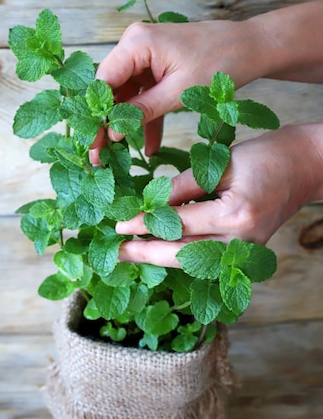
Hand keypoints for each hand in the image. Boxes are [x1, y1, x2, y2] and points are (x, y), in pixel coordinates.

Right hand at [90, 18, 265, 162]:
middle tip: (97, 154)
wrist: (250, 48)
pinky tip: (149, 146)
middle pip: (110, 88)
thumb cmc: (220, 63)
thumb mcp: (179, 93)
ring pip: (125, 95)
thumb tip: (112, 132)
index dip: (95, 114)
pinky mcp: (156, 65)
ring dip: (125, 124)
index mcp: (136, 43)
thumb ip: (142, 112)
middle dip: (106, 123)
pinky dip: (146, 118)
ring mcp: (145, 54)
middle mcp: (135, 44)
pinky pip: (143, 94)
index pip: (103, 81)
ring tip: (116, 155)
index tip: (91, 142)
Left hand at [115, 124, 322, 266]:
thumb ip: (185, 186)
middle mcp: (240, 242)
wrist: (307, 167)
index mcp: (235, 215)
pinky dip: (180, 254)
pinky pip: (206, 258)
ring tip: (130, 254)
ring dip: (159, 258)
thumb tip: (149, 203)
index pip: (177, 223)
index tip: (118, 224)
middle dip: (145, 254)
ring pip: (192, 261)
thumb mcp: (223, 163)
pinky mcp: (245, 252)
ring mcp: (245, 251)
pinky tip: (159, 249)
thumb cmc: (269, 157)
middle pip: (181, 254)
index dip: (144, 224)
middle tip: (114, 253)